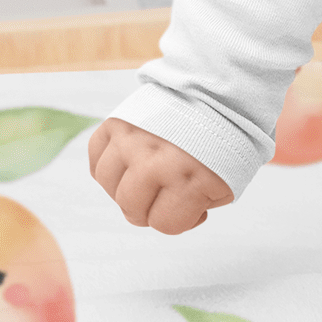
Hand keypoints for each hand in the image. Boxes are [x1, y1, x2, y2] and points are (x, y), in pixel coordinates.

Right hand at [88, 118, 233, 234]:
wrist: (214, 96)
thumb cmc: (221, 142)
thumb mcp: (224, 184)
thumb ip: (194, 209)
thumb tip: (164, 218)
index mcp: (189, 179)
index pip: (164, 224)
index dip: (178, 220)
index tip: (189, 205)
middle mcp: (154, 162)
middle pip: (131, 208)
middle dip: (148, 208)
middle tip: (165, 193)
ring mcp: (131, 142)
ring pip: (108, 185)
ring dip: (125, 186)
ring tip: (147, 174)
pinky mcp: (116, 124)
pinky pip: (96, 160)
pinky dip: (109, 166)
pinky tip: (130, 162)